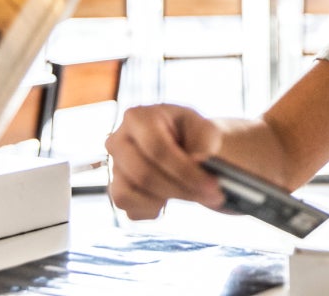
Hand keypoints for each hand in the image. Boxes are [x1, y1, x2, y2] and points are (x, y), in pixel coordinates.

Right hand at [104, 104, 226, 219]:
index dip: (185, 171)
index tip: (212, 185)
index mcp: (138, 117)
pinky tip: (171, 198)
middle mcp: (118, 141)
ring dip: (168, 200)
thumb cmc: (194, 135)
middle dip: (181, 189)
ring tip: (194, 194)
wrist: (186, 147)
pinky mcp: (116, 189)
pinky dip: (153, 209)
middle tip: (213, 196)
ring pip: (130, 194)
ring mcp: (114, 167)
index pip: (157, 149)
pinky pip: (129, 209)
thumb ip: (204, 143)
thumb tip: (196, 161)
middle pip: (143, 175)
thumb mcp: (206, 130)